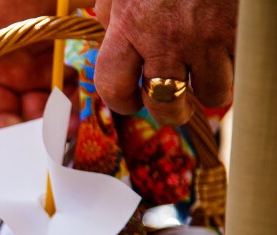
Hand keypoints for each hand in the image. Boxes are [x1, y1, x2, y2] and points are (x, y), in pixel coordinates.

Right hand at [0, 0, 92, 130]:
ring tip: (71, 127)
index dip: (9, 132)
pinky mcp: (65, 62)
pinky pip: (71, 92)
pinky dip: (75, 101)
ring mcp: (41, 71)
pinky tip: (80, 106)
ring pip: (51, 109)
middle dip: (39, 130)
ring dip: (61, 121)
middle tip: (56, 139)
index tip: (26, 141)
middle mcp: (15, 76)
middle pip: (26, 117)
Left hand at [94, 0, 236, 125]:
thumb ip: (115, 8)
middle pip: (163, 105)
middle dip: (170, 110)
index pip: (113, 87)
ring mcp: (207, 38)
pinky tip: (232, 52)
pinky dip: (239, 68)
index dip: (122, 102)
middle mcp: (164, 39)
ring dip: (211, 89)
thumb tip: (107, 27)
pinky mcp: (241, 32)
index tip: (132, 101)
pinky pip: (243, 71)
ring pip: (211, 94)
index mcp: (128, 25)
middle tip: (176, 102)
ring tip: (210, 72)